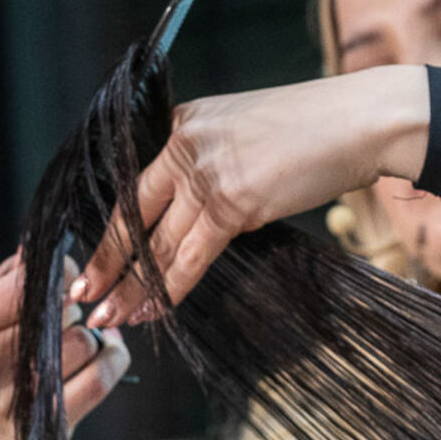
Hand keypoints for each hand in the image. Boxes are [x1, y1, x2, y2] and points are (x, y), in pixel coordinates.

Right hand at [0, 255, 130, 439]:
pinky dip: (113, 359)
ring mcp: (17, 397)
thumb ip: (8, 286)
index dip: (57, 275)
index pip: (25, 282)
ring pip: (83, 340)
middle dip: (73, 311)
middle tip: (65, 321)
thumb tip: (39, 247)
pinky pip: (102, 374)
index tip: (63, 282)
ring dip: (92, 339)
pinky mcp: (53, 422)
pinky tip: (104, 355)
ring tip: (80, 344)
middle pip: (59, 309)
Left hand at [74, 64, 429, 325]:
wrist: (359, 122)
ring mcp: (206, 174)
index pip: (133, 187)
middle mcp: (184, 145)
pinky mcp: (233, 201)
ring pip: (157, 242)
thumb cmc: (312, 131)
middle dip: (105, 264)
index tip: (91, 260)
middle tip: (81, 298)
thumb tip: (192, 213)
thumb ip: (209, 164)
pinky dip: (171, 287)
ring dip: (131, 286)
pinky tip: (153, 309)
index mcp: (181, 124)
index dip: (110, 230)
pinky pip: (191, 255)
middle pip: (133, 216)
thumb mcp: (243, 133)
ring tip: (108, 317)